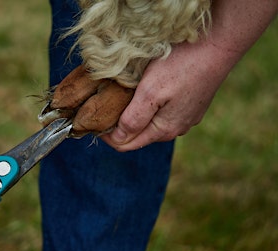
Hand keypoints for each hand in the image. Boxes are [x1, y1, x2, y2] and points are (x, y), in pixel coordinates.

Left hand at [102, 41, 228, 151]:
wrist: (216, 46)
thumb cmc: (181, 67)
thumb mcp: (150, 93)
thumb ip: (134, 119)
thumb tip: (118, 140)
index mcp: (164, 130)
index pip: (126, 144)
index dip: (107, 135)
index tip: (94, 120)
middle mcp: (176, 128)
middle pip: (138, 135)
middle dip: (119, 126)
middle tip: (104, 107)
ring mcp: (185, 116)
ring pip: (151, 123)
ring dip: (134, 116)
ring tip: (121, 99)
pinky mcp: (190, 104)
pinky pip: (163, 112)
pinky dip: (148, 107)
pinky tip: (144, 93)